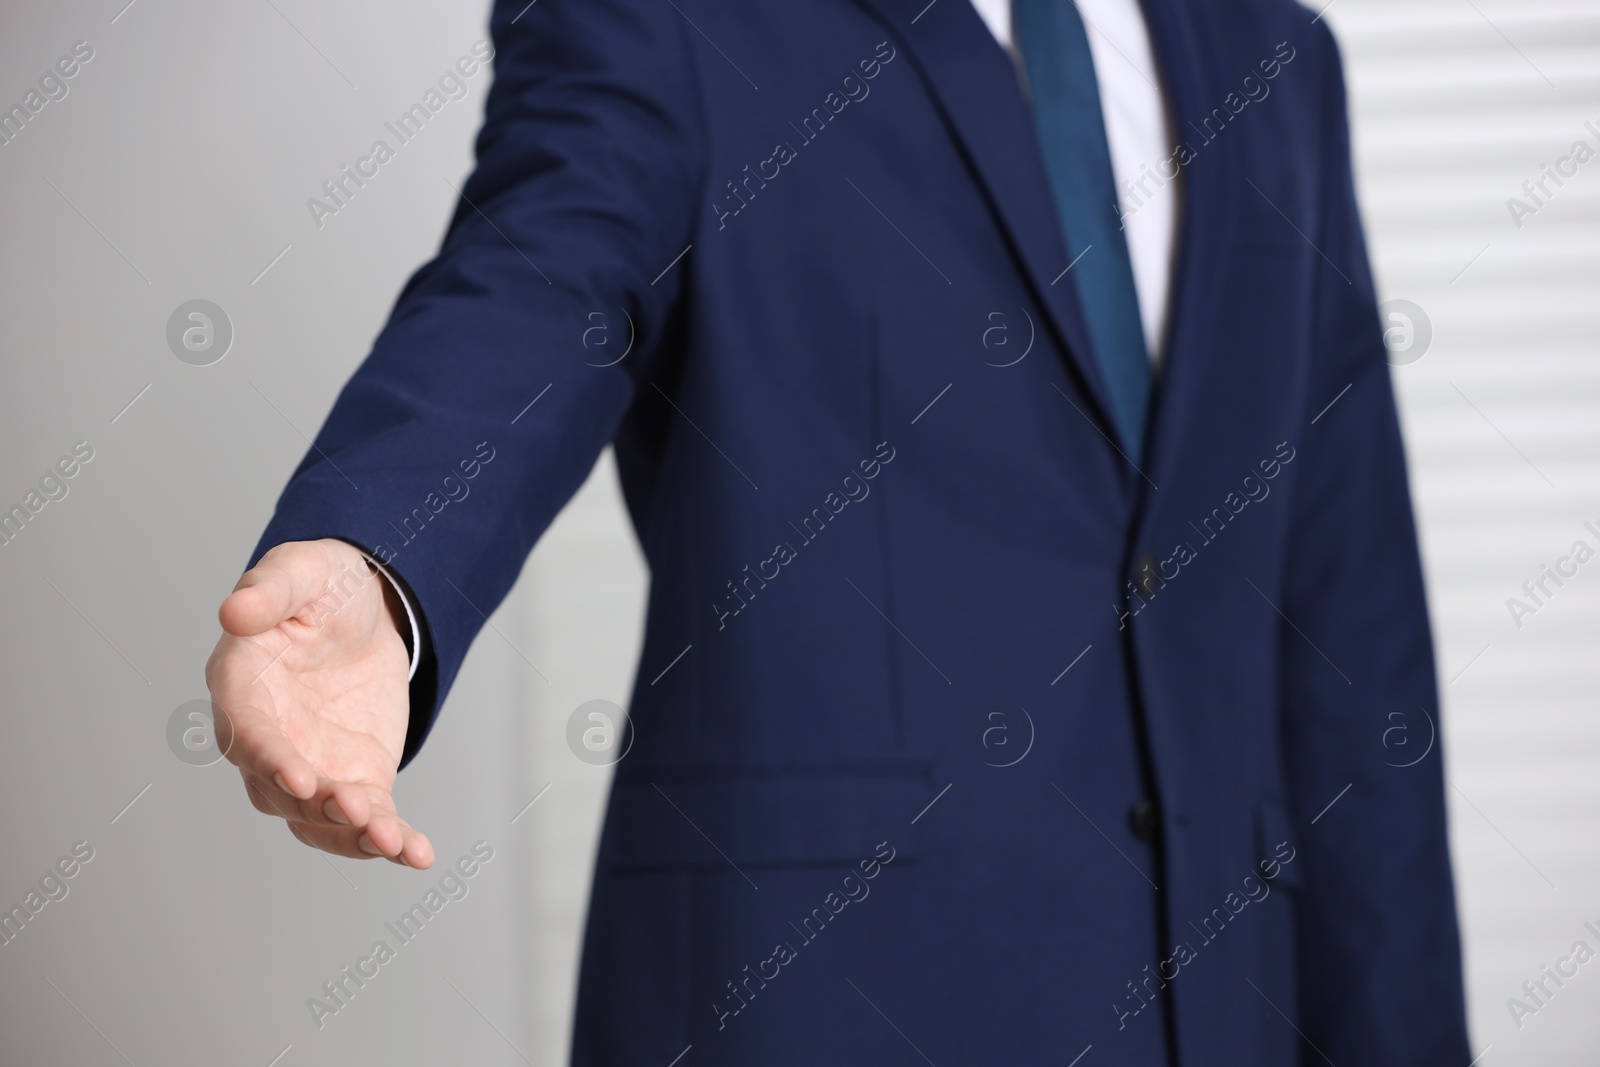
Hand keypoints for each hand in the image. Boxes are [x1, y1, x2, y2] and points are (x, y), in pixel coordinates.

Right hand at [205, 538, 433, 868]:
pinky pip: (367, 819)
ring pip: (317, 819)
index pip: (244, 732)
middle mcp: (264, 739)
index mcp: (240, 686)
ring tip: (392, 842)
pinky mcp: (353, 780)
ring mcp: (308, 767)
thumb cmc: (319, 584)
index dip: (266, 758)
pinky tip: (419, 855)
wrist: (364, 609)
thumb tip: (233, 611)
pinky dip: (392, 840)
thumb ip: (269, 590)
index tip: (297, 778)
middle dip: (315, 806)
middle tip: (355, 812)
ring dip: (351, 836)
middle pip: (277, 789)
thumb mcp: (301, 570)